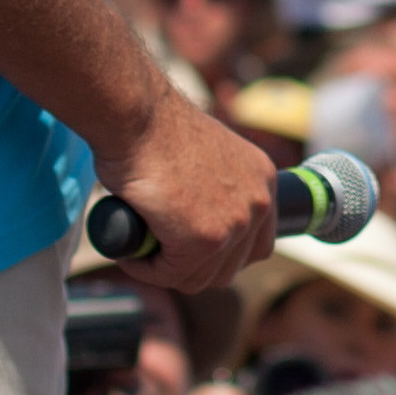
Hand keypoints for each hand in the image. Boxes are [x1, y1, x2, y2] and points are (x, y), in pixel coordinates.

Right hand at [99, 84, 282, 292]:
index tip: (194, 252)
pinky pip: (170, 274)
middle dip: (193, 267)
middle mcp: (258, 203)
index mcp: (263, 180)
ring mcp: (234, 224)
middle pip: (230, 267)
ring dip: (167, 269)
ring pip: (199, 277)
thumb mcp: (207, 158)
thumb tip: (200, 219)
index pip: (258, 244)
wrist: (139, 117)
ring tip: (143, 249)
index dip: (223, 256)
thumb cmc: (158, 130)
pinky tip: (132, 252)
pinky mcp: (203, 241)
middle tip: (161, 251)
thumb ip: (216, 188)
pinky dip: (146, 269)